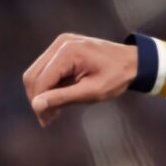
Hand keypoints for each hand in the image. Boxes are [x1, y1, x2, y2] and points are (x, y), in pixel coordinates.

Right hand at [22, 33, 136, 125]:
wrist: (133, 61)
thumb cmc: (116, 77)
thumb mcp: (91, 92)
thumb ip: (62, 98)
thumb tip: (36, 105)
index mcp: (68, 52)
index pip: (41, 80)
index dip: (39, 103)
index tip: (46, 122)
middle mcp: (61, 43)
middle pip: (33, 75)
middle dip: (37, 99)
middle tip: (48, 119)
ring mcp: (61, 43)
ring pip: (36, 72)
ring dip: (41, 93)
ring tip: (54, 111)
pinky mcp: (62, 47)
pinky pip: (45, 68)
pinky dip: (48, 85)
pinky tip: (58, 98)